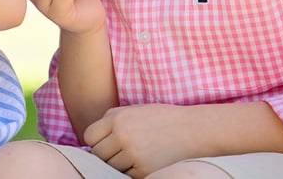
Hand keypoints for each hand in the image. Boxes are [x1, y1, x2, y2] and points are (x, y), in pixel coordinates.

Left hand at [84, 104, 199, 177]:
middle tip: (121, 150)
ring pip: (111, 167)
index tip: (105, 142)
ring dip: (119, 164)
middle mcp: (122, 136)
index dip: (96, 140)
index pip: (89, 136)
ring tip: (135, 154)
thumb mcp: (133, 110)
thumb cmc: (161, 119)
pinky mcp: (144, 170)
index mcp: (117, 118)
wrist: (193, 130)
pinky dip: (132, 171)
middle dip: (106, 154)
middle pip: (98, 154)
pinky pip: (126, 175)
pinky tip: (143, 161)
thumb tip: (91, 139)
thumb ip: (111, 120)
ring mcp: (133, 154)